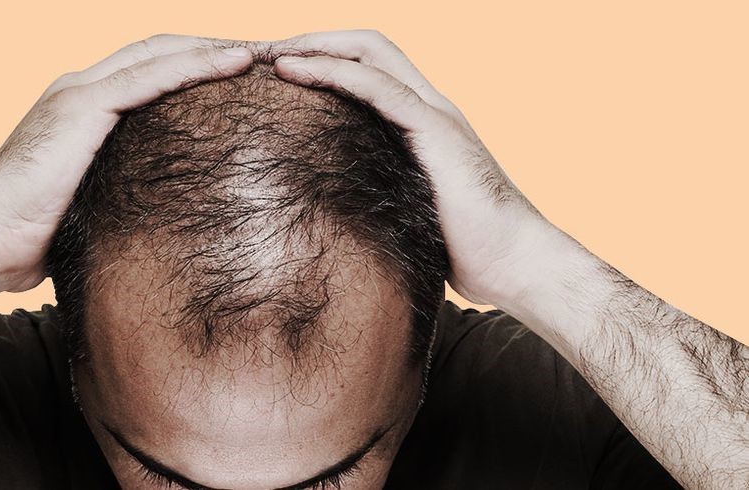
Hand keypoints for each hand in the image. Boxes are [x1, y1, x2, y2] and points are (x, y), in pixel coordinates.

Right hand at [0, 37, 252, 293]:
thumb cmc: (29, 237)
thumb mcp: (89, 207)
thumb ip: (120, 195)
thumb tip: (160, 223)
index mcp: (84, 109)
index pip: (153, 72)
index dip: (200, 68)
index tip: (247, 76)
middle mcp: (81, 88)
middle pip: (164, 52)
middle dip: (217, 47)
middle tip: (270, 54)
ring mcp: (79, 93)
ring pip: (163, 53)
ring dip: (218, 48)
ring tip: (267, 50)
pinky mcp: (80, 107)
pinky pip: (150, 76)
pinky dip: (196, 66)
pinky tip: (236, 63)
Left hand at [271, 30, 561, 305]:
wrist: (514, 264)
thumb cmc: (464, 250)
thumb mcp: (407, 212)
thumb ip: (378, 196)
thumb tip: (331, 216)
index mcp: (422, 122)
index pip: (369, 68)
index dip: (323, 59)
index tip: (276, 71)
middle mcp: (430, 106)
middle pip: (366, 46)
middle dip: (312, 40)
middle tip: (262, 51)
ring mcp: (435, 113)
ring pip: (369, 52)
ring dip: (313, 45)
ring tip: (267, 52)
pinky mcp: (437, 131)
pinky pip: (378, 87)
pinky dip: (332, 72)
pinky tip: (292, 71)